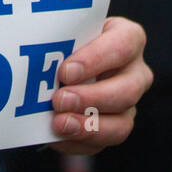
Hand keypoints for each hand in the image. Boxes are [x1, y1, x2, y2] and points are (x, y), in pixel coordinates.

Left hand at [49, 16, 152, 154]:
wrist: (62, 59)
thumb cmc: (68, 37)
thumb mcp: (66, 29)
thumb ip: (59, 37)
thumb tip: (36, 51)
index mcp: (128, 38)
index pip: (123, 45)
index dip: (95, 60)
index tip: (65, 72)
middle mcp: (135, 72)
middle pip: (127, 91)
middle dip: (91, 98)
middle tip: (59, 100)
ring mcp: (129, 103)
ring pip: (122, 123)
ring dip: (88, 127)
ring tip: (59, 123)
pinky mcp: (116, 126)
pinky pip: (103, 142)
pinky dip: (78, 142)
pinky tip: (57, 137)